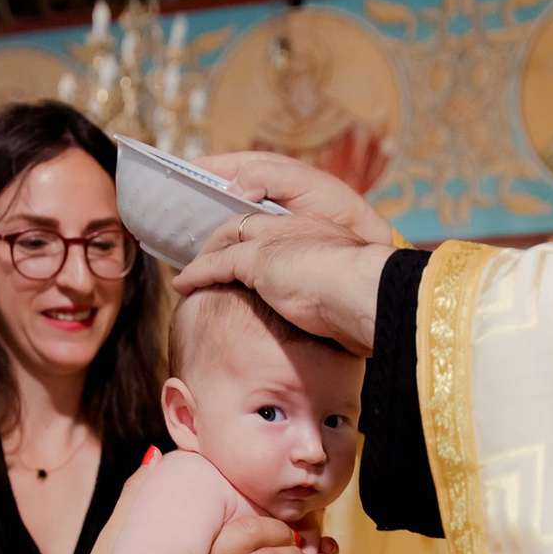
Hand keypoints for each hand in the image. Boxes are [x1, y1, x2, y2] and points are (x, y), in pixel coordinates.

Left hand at [174, 214, 392, 355]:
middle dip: (222, 239)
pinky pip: (217, 264)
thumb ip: (331, 300)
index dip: (256, 239)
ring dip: (204, 256)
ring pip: (226, 241)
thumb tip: (334, 328)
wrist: (369, 291)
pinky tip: (183, 284)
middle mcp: (293, 228)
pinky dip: (198, 273)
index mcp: (316, 231)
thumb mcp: (348, 295)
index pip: (275, 229)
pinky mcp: (257, 259)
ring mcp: (274, 241)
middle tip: (205, 254)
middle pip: (244, 226)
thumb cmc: (368, 300)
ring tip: (190, 270)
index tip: (244, 254)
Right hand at [192, 152, 397, 245]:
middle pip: (220, 193)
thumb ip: (268, 177)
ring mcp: (266, 221)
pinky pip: (236, 242)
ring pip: (225, 219)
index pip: (226, 165)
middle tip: (168, 210)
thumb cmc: (340, 212)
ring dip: (204, 226)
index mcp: (270, 173)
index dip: (199, 170)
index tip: (173, 174)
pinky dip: (220, 247)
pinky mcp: (270, 245)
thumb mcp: (305, 184)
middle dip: (195, 200)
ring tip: (178, 235)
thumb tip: (231, 184)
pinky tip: (206, 257)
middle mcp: (264, 194)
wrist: (361, 249)